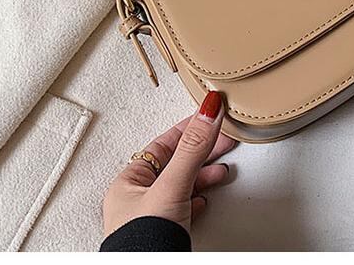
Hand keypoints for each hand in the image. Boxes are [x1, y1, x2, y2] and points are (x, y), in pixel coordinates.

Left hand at [102, 96, 236, 239]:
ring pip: (180, 188)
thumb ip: (191, 149)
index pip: (162, 144)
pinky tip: (204, 200)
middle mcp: (135, 201)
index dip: (188, 128)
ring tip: (223, 169)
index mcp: (128, 183)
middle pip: (174, 165)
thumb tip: (207, 111)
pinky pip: (183, 210)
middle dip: (202, 152)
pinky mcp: (163, 237)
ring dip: (203, 176)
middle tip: (225, 140)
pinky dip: (197, 200)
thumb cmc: (145, 243)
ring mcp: (149, 220)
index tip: (209, 116)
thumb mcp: (171, 188)